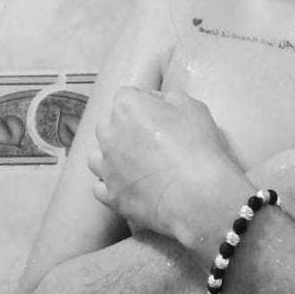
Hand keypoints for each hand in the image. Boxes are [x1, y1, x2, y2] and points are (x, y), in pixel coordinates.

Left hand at [88, 87, 247, 248]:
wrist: (197, 195)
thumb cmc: (197, 147)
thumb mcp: (191, 106)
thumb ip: (168, 98)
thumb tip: (156, 102)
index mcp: (127, 107)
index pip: (127, 96)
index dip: (144, 104)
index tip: (160, 115)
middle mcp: (109, 135)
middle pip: (108, 124)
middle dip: (124, 128)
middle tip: (150, 138)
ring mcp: (107, 168)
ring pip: (97, 156)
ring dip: (111, 156)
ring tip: (133, 163)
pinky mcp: (111, 196)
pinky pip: (99, 187)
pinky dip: (110, 184)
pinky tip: (126, 185)